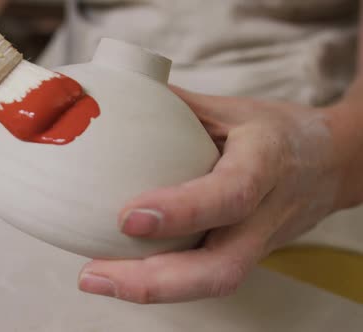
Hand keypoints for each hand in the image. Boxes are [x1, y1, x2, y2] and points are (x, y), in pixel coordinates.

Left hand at [78, 86, 359, 303]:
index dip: (182, 211)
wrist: (334, 164)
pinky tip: (119, 273)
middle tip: (93, 276)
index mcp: (267, 162)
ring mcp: (258, 243)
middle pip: (221, 269)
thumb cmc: (278, 132)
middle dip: (154, 281)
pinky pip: (204, 276)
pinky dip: (161, 281)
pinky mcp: (246, 256)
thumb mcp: (232, 108)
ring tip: (96, 280)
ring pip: (212, 284)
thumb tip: (114, 100)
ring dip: (150, 290)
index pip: (230, 195)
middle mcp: (266, 213)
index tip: (128, 218)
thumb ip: (178, 107)